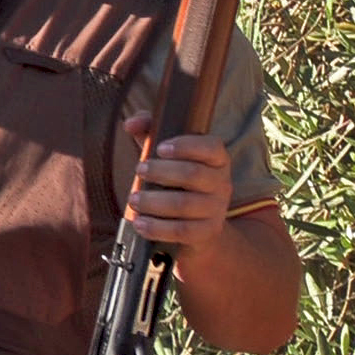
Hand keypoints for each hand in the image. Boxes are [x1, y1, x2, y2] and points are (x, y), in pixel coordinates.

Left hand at [122, 111, 232, 256]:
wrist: (197, 221)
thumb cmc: (176, 178)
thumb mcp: (165, 153)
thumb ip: (149, 130)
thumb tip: (132, 123)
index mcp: (216, 158)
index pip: (211, 147)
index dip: (186, 146)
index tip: (160, 148)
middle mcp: (222, 182)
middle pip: (193, 174)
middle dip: (161, 172)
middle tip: (138, 170)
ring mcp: (217, 208)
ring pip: (185, 204)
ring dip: (154, 202)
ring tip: (133, 199)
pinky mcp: (207, 231)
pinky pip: (183, 231)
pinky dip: (158, 228)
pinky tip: (139, 223)